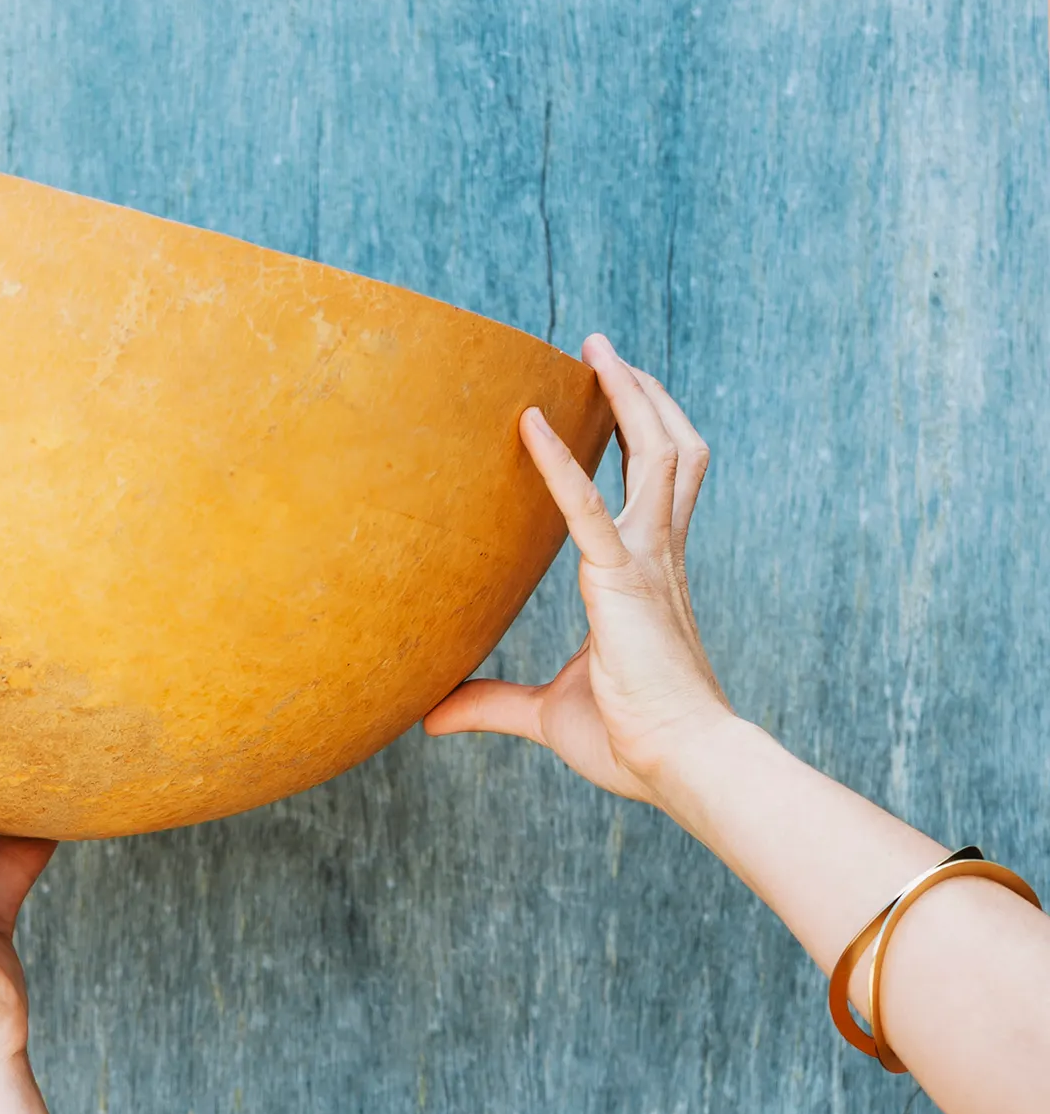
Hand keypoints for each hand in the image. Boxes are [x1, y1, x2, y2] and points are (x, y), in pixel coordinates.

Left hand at [425, 335, 730, 802]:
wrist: (682, 765)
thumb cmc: (631, 743)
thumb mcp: (548, 716)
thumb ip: (492, 704)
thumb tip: (432, 716)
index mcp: (648, 578)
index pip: (652, 490)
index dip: (638, 440)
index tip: (617, 401)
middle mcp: (657, 557)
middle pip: (666, 449)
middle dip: (640, 394)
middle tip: (602, 350)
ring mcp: (648, 564)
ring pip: (654, 452)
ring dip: (626, 395)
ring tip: (594, 348)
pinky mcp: (623, 583)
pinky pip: (587, 508)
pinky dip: (558, 463)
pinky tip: (530, 423)